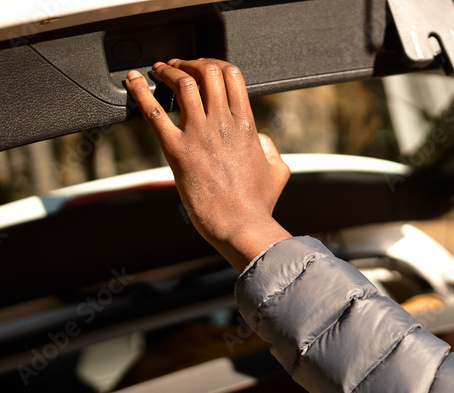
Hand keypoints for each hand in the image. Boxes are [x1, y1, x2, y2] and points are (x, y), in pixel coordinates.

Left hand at [125, 59, 290, 270]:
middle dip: (191, 63)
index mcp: (247, 126)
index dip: (215, 65)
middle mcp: (223, 124)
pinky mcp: (177, 151)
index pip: (232, 76)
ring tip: (160, 70)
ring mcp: (199, 135)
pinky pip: (153, 113)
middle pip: (208, 72)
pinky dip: (139, 92)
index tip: (204, 68)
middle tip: (180, 67)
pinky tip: (132, 82)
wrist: (241, 225)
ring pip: (183, 83)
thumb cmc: (259, 204)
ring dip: (169, 71)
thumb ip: (269, 147)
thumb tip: (259, 138)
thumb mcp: (278, 171)